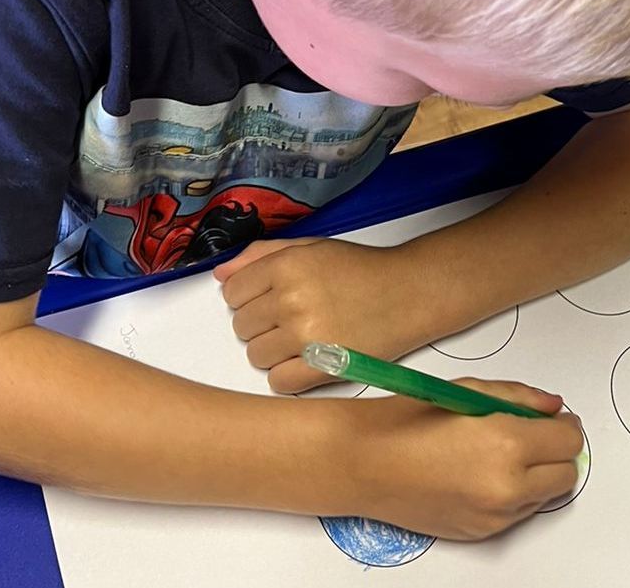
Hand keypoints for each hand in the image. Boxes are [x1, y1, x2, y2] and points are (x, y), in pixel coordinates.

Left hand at [214, 237, 422, 392]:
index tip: (267, 299)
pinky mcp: (322, 368)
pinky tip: (307, 358)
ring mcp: (305, 337)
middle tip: (291, 317)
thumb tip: (221, 275)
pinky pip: (278, 382)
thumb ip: (261, 255)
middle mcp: (291, 300)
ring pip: (256, 355)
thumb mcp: (310, 248)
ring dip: (273, 350)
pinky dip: (288, 375)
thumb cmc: (360, 270)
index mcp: (286, 266)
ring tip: (302, 337)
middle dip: (261, 323)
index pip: (233, 293)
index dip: (248, 297)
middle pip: (242, 326)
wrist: (409, 292)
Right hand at [348, 378, 583, 539]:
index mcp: (507, 444)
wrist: (366, 464)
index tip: (553, 416)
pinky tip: (482, 471)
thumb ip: (519, 397)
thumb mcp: (468, 390)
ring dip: (537, 474)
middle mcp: (508, 487)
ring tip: (500, 451)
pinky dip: (514, 493)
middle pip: (567, 474)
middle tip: (533, 432)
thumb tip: (553, 406)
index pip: (568, 440)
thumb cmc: (410, 420)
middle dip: (557, 451)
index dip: (565, 424)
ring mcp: (496, 516)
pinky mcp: (483, 533)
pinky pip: (518, 513)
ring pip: (545, 496)